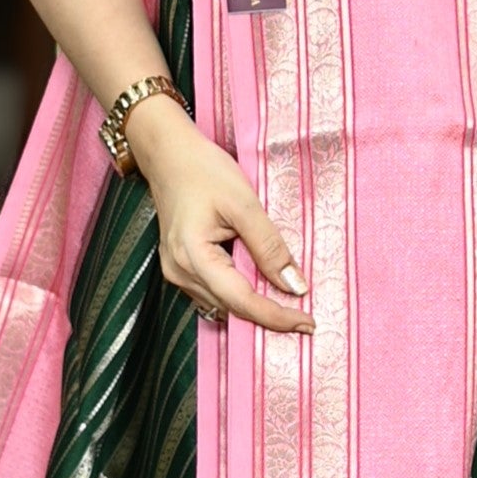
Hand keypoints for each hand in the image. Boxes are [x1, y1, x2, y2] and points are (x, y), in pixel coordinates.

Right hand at [125, 96, 313, 335]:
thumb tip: (294, 285)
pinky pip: (215, 292)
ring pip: (223, 304)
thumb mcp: (244, 204)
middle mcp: (179, 272)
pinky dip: (240, 295)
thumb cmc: (203, 171)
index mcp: (193, 257)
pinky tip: (262, 289)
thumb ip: (269, 247)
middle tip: (306, 320)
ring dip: (255, 308)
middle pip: (232, 308)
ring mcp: (176, 272)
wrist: (168, 154)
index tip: (308, 323)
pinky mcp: (181, 266)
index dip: (276, 316)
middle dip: (269, 316)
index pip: (241, 300)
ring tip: (289, 308)